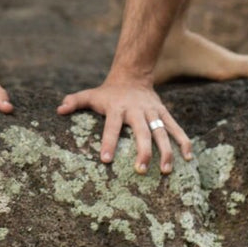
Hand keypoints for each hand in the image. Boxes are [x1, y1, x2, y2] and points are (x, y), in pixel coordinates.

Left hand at [56, 75, 192, 174]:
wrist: (132, 76)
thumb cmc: (108, 93)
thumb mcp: (90, 94)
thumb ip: (74, 101)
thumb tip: (58, 109)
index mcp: (117, 108)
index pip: (111, 126)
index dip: (108, 142)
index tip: (106, 160)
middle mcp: (136, 110)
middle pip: (141, 132)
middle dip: (143, 151)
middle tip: (141, 170)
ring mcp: (152, 112)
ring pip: (162, 131)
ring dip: (166, 151)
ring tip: (167, 170)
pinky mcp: (163, 113)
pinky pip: (176, 128)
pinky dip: (183, 141)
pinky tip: (188, 157)